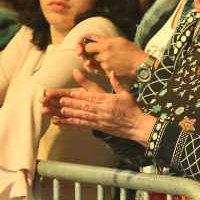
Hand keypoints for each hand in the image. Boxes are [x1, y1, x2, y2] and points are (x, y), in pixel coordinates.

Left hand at [41, 70, 156, 143]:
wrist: (138, 126)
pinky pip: (85, 124)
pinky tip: (65, 121)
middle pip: (86, 106)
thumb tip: (112, 72)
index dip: (81, 95)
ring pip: (84, 115)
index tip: (70, 93)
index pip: (93, 97)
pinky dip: (74, 122)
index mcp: (109, 100)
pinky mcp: (100, 127)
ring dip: (72, 113)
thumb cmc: (133, 109)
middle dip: (73, 103)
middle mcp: (104, 110)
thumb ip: (117, 83)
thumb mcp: (126, 94)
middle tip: (60, 100)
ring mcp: (101, 119)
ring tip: (61, 110)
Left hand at [79, 35, 147, 80]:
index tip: (89, 45)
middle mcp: (103, 58)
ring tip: (103, 57)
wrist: (140, 65)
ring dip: (95, 60)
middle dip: (90, 53)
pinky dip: (101, 66)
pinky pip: (99, 70)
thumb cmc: (131, 51)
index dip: (86, 45)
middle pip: (89, 56)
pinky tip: (108, 63)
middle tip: (94, 51)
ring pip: (93, 63)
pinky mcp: (107, 74)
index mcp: (105, 47)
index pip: (87, 47)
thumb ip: (102, 38)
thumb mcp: (118, 40)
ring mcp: (105, 67)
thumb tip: (89, 36)